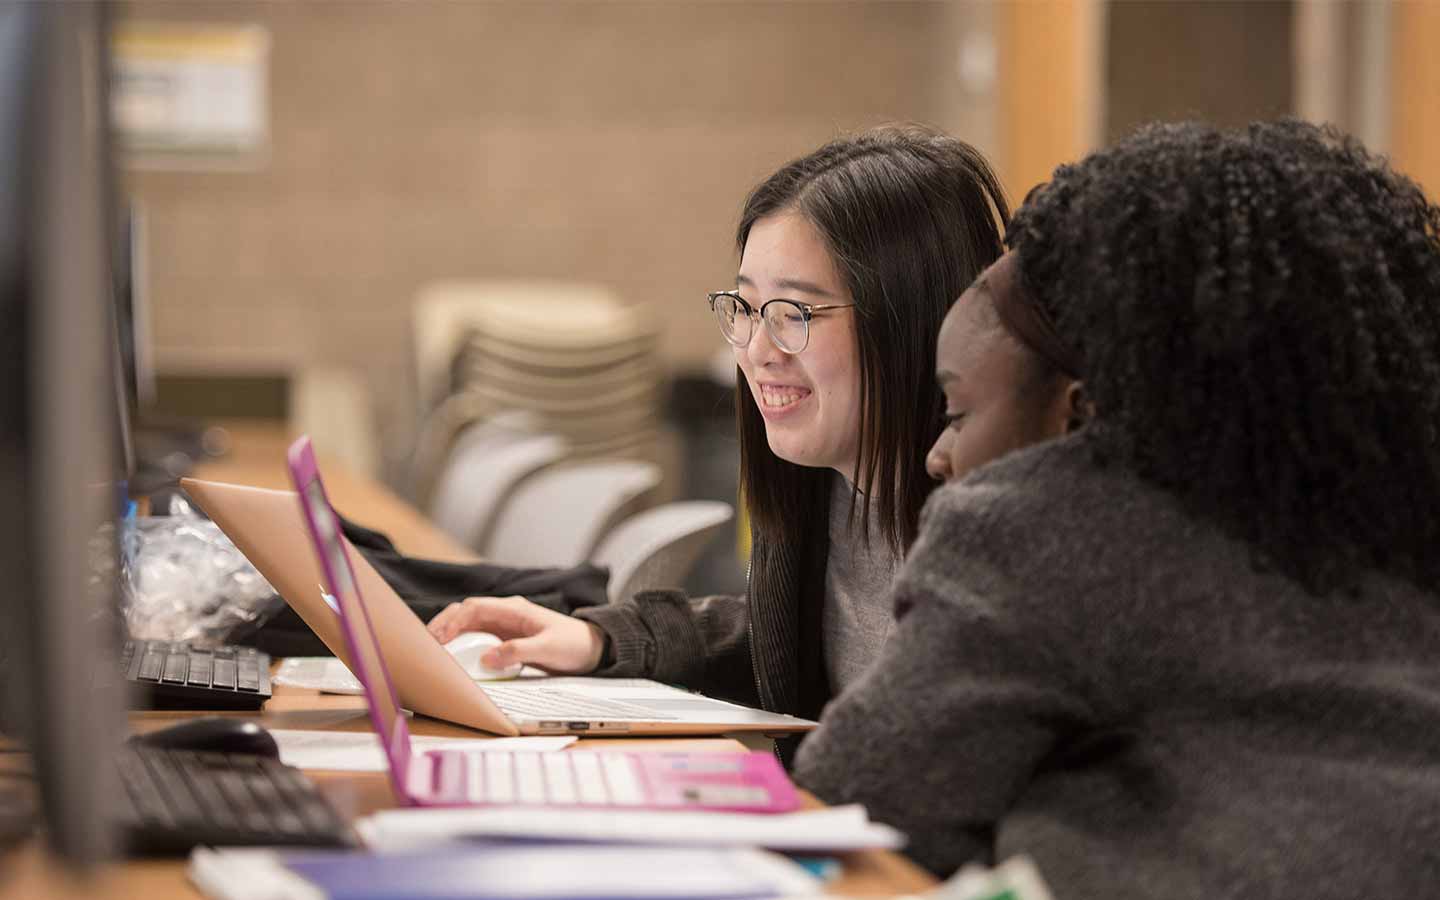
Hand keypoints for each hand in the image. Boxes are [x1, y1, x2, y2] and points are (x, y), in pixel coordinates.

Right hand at [425, 595, 605, 674]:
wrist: (592, 649)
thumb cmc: (573, 644)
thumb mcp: (548, 648)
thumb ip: (518, 651)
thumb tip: (486, 658)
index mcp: (514, 609)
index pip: (475, 608)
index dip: (454, 621)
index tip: (439, 638)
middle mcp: (505, 614)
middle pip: (465, 612)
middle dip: (443, 624)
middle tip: (424, 643)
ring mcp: (504, 626)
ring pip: (468, 625)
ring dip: (449, 634)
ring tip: (430, 651)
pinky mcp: (505, 640)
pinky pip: (477, 639)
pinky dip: (461, 645)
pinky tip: (451, 657)